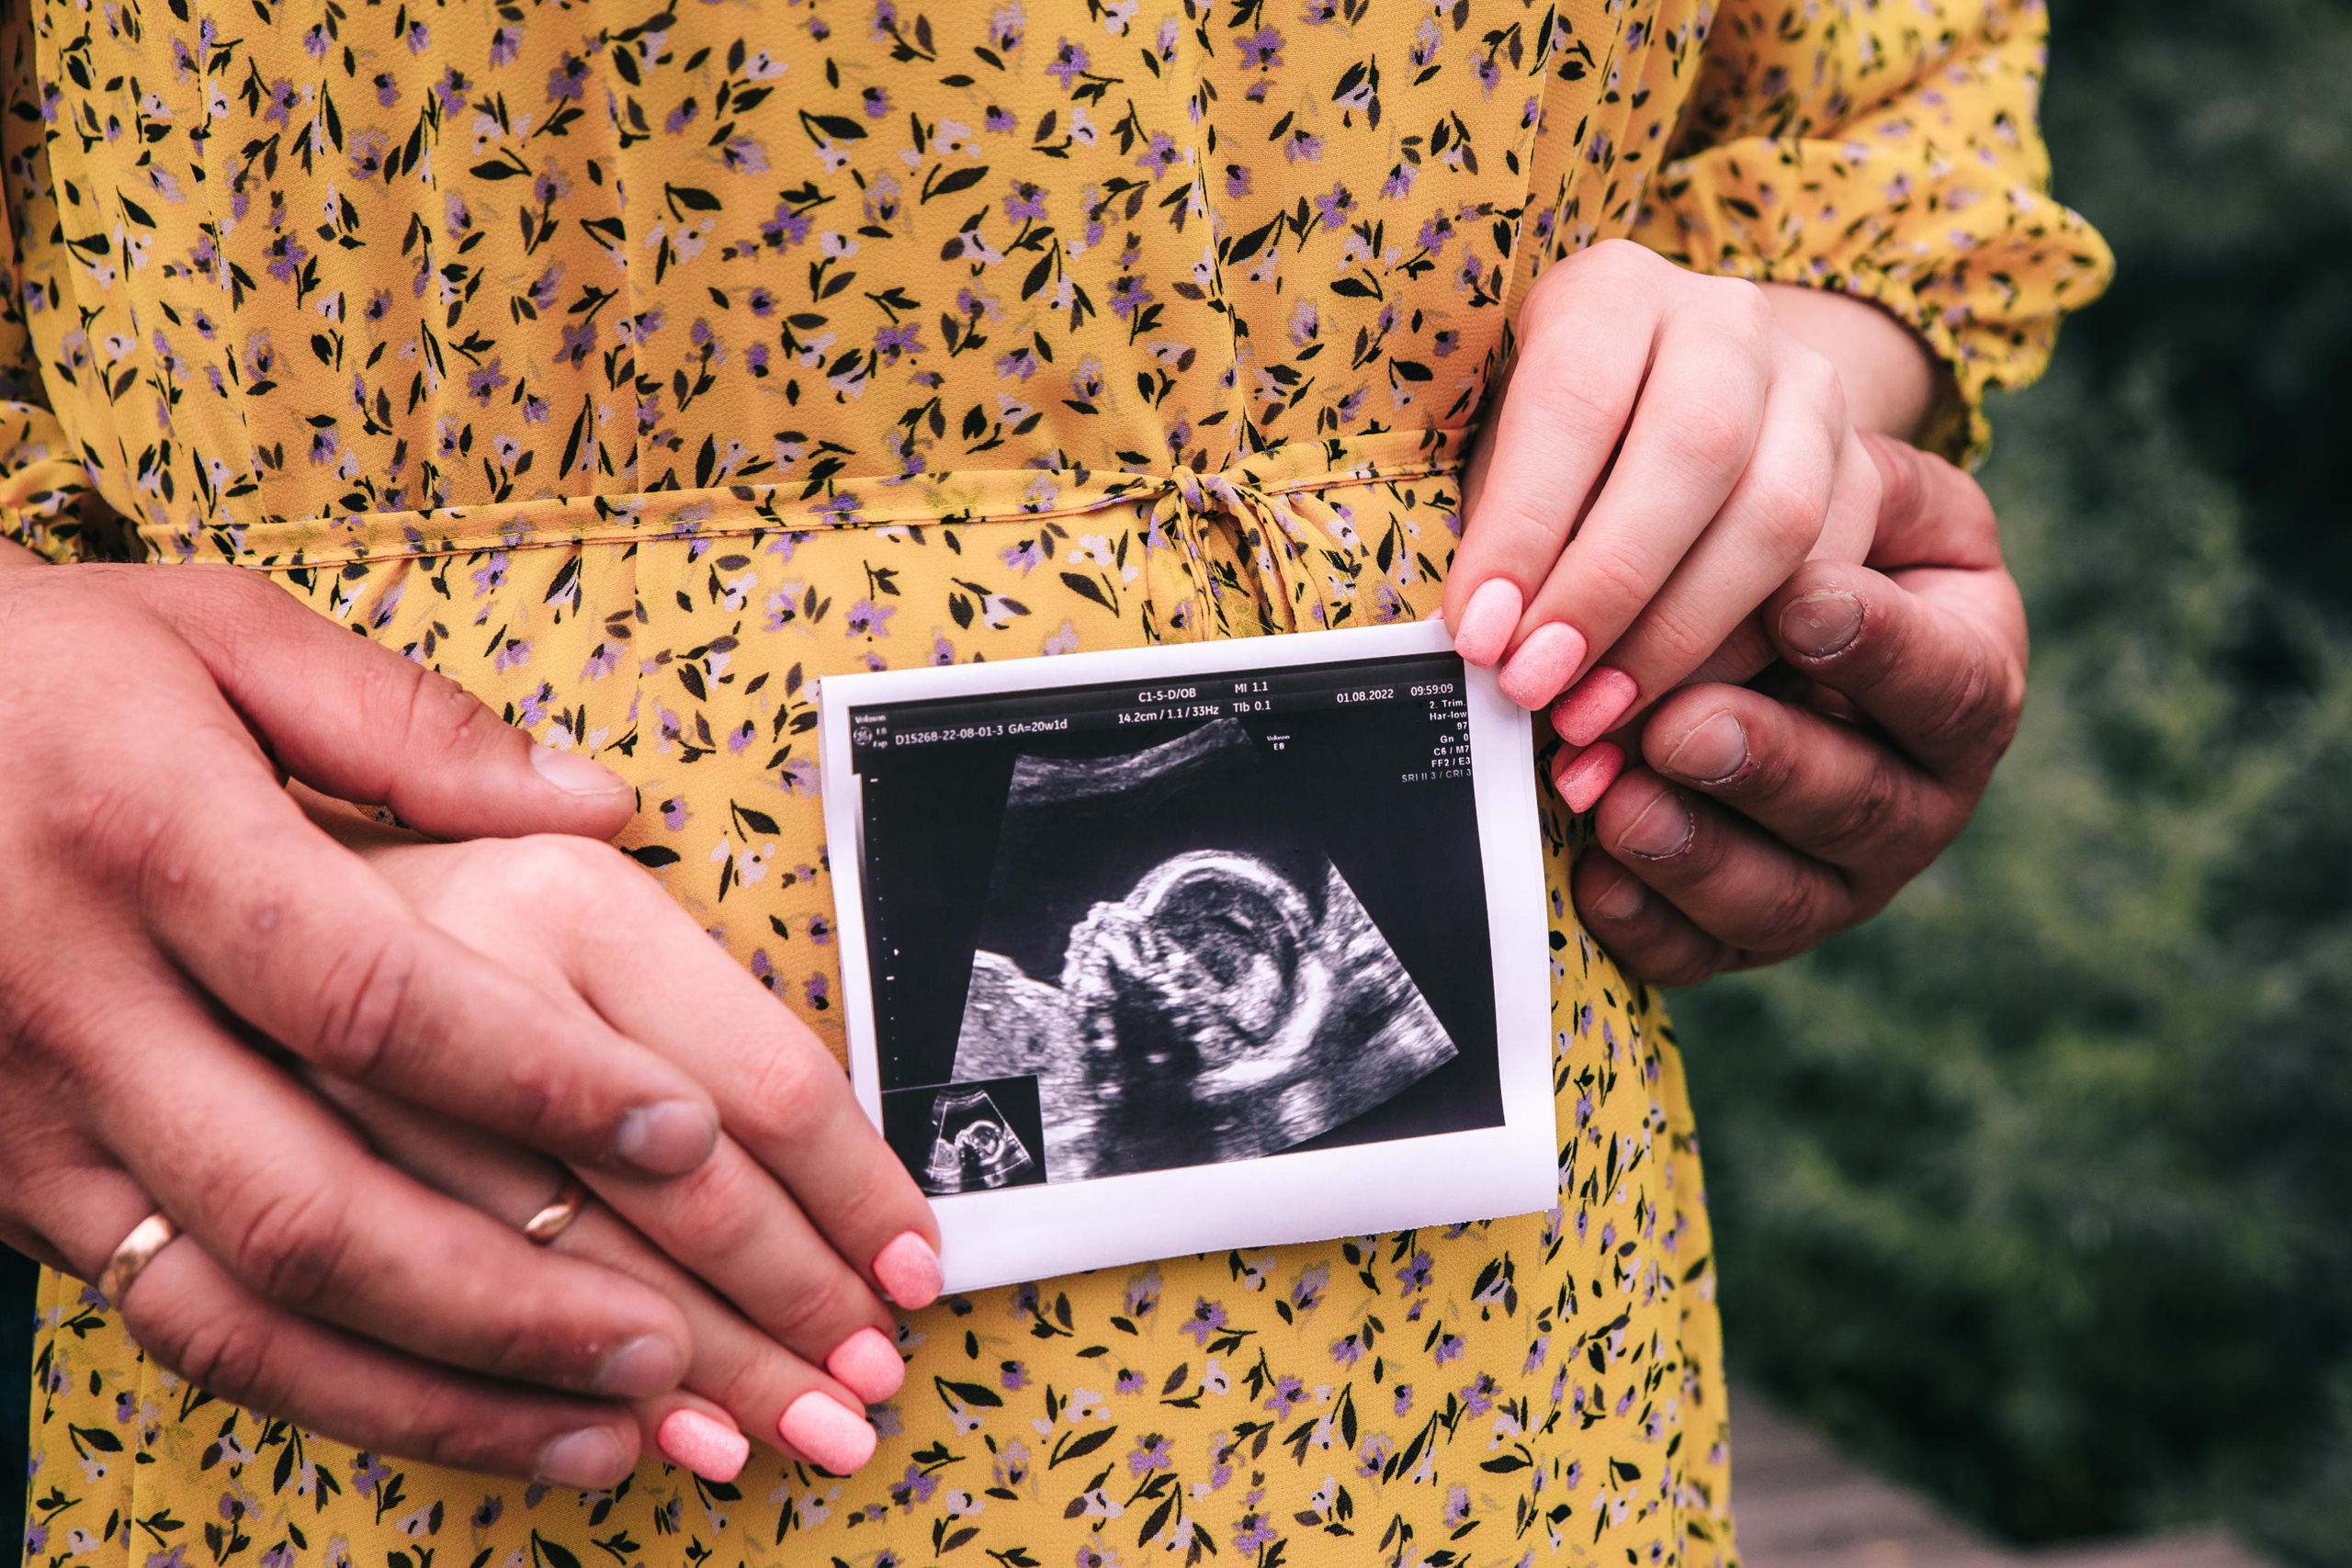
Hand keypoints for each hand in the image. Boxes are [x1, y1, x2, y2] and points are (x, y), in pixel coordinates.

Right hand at [0, 561, 934, 1483]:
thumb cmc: (24, 679)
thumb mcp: (206, 634)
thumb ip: (407, 721)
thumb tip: (599, 799)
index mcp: (162, 847)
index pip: (376, 996)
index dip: (537, 1081)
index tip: (692, 1133)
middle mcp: (92, 1008)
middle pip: (324, 1201)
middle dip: (525, 1296)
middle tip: (702, 1344)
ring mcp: (45, 1126)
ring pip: (257, 1309)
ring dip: (452, 1388)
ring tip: (630, 1425)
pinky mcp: (25, 1195)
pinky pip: (190, 1333)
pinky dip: (347, 1399)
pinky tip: (482, 1427)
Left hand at [1443, 240, 1881, 752]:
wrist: (1655, 418)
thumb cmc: (1546, 453)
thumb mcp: (1496, 465)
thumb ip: (1495, 538)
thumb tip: (1488, 645)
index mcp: (1613, 290)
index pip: (1573, 400)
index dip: (1525, 528)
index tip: (1482, 635)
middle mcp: (1726, 320)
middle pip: (1695, 449)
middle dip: (1610, 590)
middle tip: (1540, 687)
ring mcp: (1810, 388)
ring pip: (1777, 515)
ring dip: (1681, 636)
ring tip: (1597, 713)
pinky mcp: (1863, 465)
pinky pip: (1824, 571)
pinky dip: (1744, 654)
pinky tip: (1672, 707)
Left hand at [1567, 435, 2028, 982]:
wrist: (1756, 614)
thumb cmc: (1813, 539)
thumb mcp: (1856, 491)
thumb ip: (1841, 500)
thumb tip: (1788, 553)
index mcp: (1968, 684)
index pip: (1949, 681)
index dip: (1880, 648)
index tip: (1797, 600)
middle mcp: (1918, 799)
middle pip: (1860, 804)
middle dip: (1766, 765)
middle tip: (1681, 724)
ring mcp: (1836, 879)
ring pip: (1783, 896)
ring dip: (1696, 851)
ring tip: (1618, 801)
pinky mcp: (1744, 932)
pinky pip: (1703, 952)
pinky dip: (1648, 923)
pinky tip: (1592, 876)